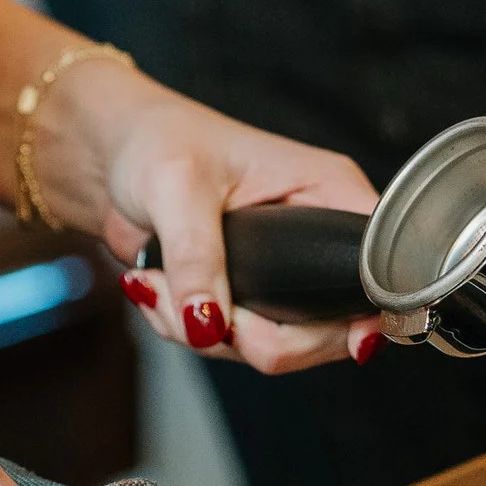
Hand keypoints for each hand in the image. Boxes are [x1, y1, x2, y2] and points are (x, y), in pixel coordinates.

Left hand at [37, 61, 377, 375]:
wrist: (108, 155)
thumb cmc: (154, 139)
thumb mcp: (177, 186)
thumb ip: (196, 258)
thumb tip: (210, 326)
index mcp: (327, 191)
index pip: (378, 263)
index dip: (367, 311)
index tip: (349, 343)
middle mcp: (315, 236)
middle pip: (330, 331)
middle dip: (256, 337)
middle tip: (201, 315)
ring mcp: (283, 274)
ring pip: (276, 346)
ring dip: (208, 335)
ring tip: (159, 287)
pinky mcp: (246, 297)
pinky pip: (234, 344)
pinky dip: (189, 332)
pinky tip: (156, 292)